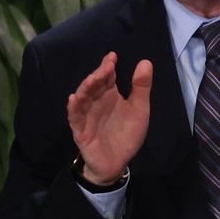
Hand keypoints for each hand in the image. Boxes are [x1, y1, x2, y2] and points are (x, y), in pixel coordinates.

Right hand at [67, 52, 151, 184]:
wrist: (117, 162)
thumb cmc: (127, 134)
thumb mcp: (139, 109)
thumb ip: (141, 88)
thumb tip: (146, 62)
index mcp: (109, 96)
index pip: (107, 77)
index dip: (108, 67)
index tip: (113, 56)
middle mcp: (96, 102)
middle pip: (94, 85)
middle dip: (99, 75)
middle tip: (107, 66)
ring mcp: (86, 115)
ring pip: (83, 98)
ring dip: (86, 88)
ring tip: (92, 79)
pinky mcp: (80, 130)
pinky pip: (75, 117)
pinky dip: (73, 108)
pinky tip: (74, 98)